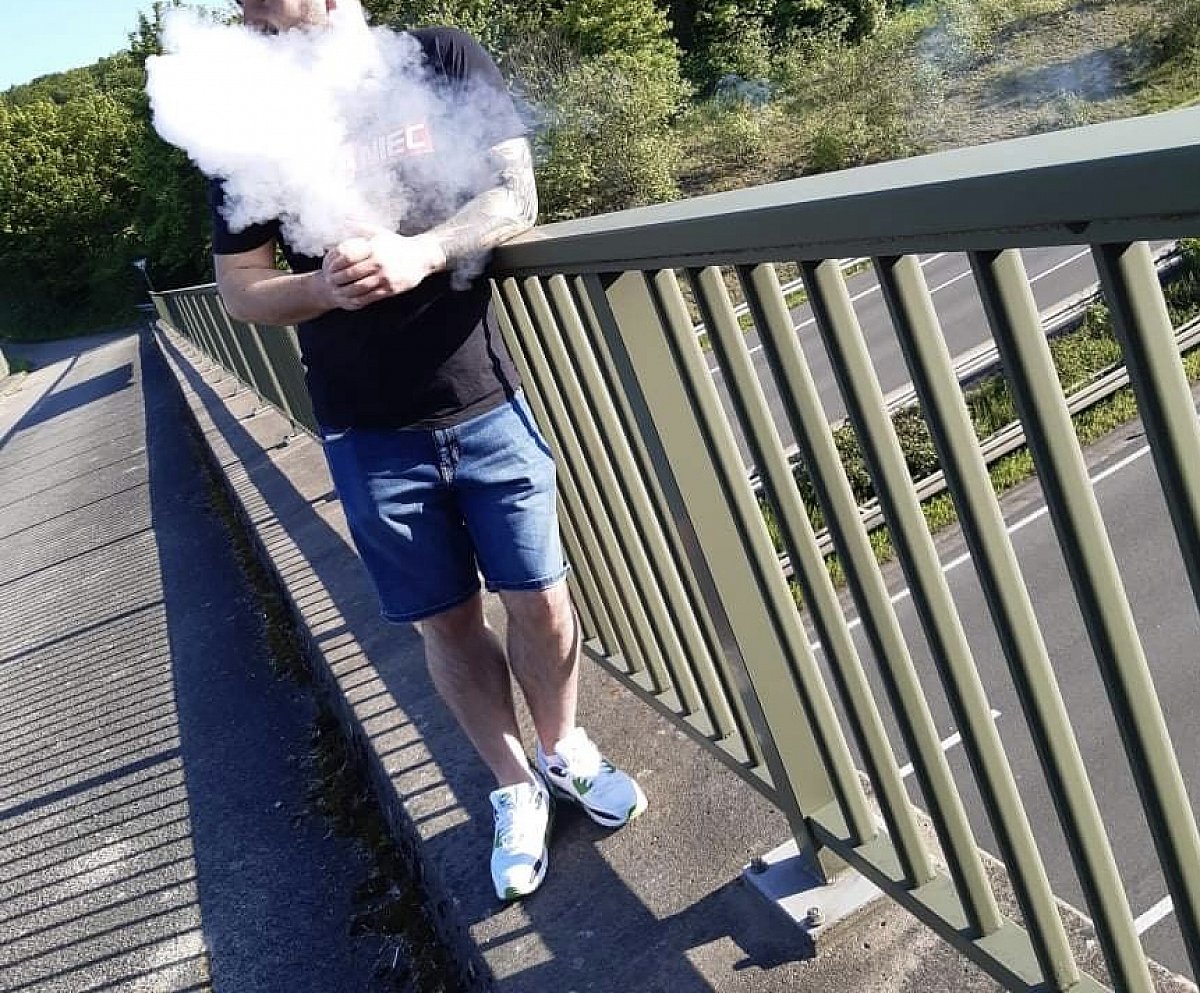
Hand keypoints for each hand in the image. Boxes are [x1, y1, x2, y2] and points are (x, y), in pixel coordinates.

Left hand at [319, 229, 447, 310]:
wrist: (422, 256)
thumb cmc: (397, 244)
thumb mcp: (379, 233)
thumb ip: (360, 228)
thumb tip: (341, 221)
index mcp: (374, 248)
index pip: (348, 256)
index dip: (335, 262)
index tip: (328, 267)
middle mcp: (379, 262)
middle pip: (352, 273)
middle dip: (338, 279)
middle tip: (329, 283)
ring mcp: (386, 277)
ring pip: (360, 287)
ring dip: (347, 291)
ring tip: (338, 292)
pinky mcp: (391, 289)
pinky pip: (372, 296)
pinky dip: (360, 298)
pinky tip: (352, 298)